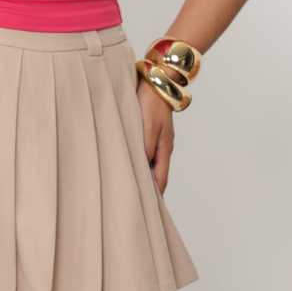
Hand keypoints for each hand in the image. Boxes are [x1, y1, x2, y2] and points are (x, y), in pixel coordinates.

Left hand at [136, 78, 174, 193]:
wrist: (155, 79)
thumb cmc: (151, 102)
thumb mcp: (147, 127)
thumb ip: (145, 148)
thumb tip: (142, 168)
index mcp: (164, 149)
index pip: (160, 180)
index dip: (155, 196)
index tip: (147, 210)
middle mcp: (162, 146)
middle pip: (156, 173)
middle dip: (148, 188)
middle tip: (135, 202)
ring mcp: (157, 138)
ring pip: (149, 162)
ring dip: (141, 173)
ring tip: (128, 186)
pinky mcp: (149, 130)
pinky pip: (144, 151)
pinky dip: (137, 159)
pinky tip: (127, 161)